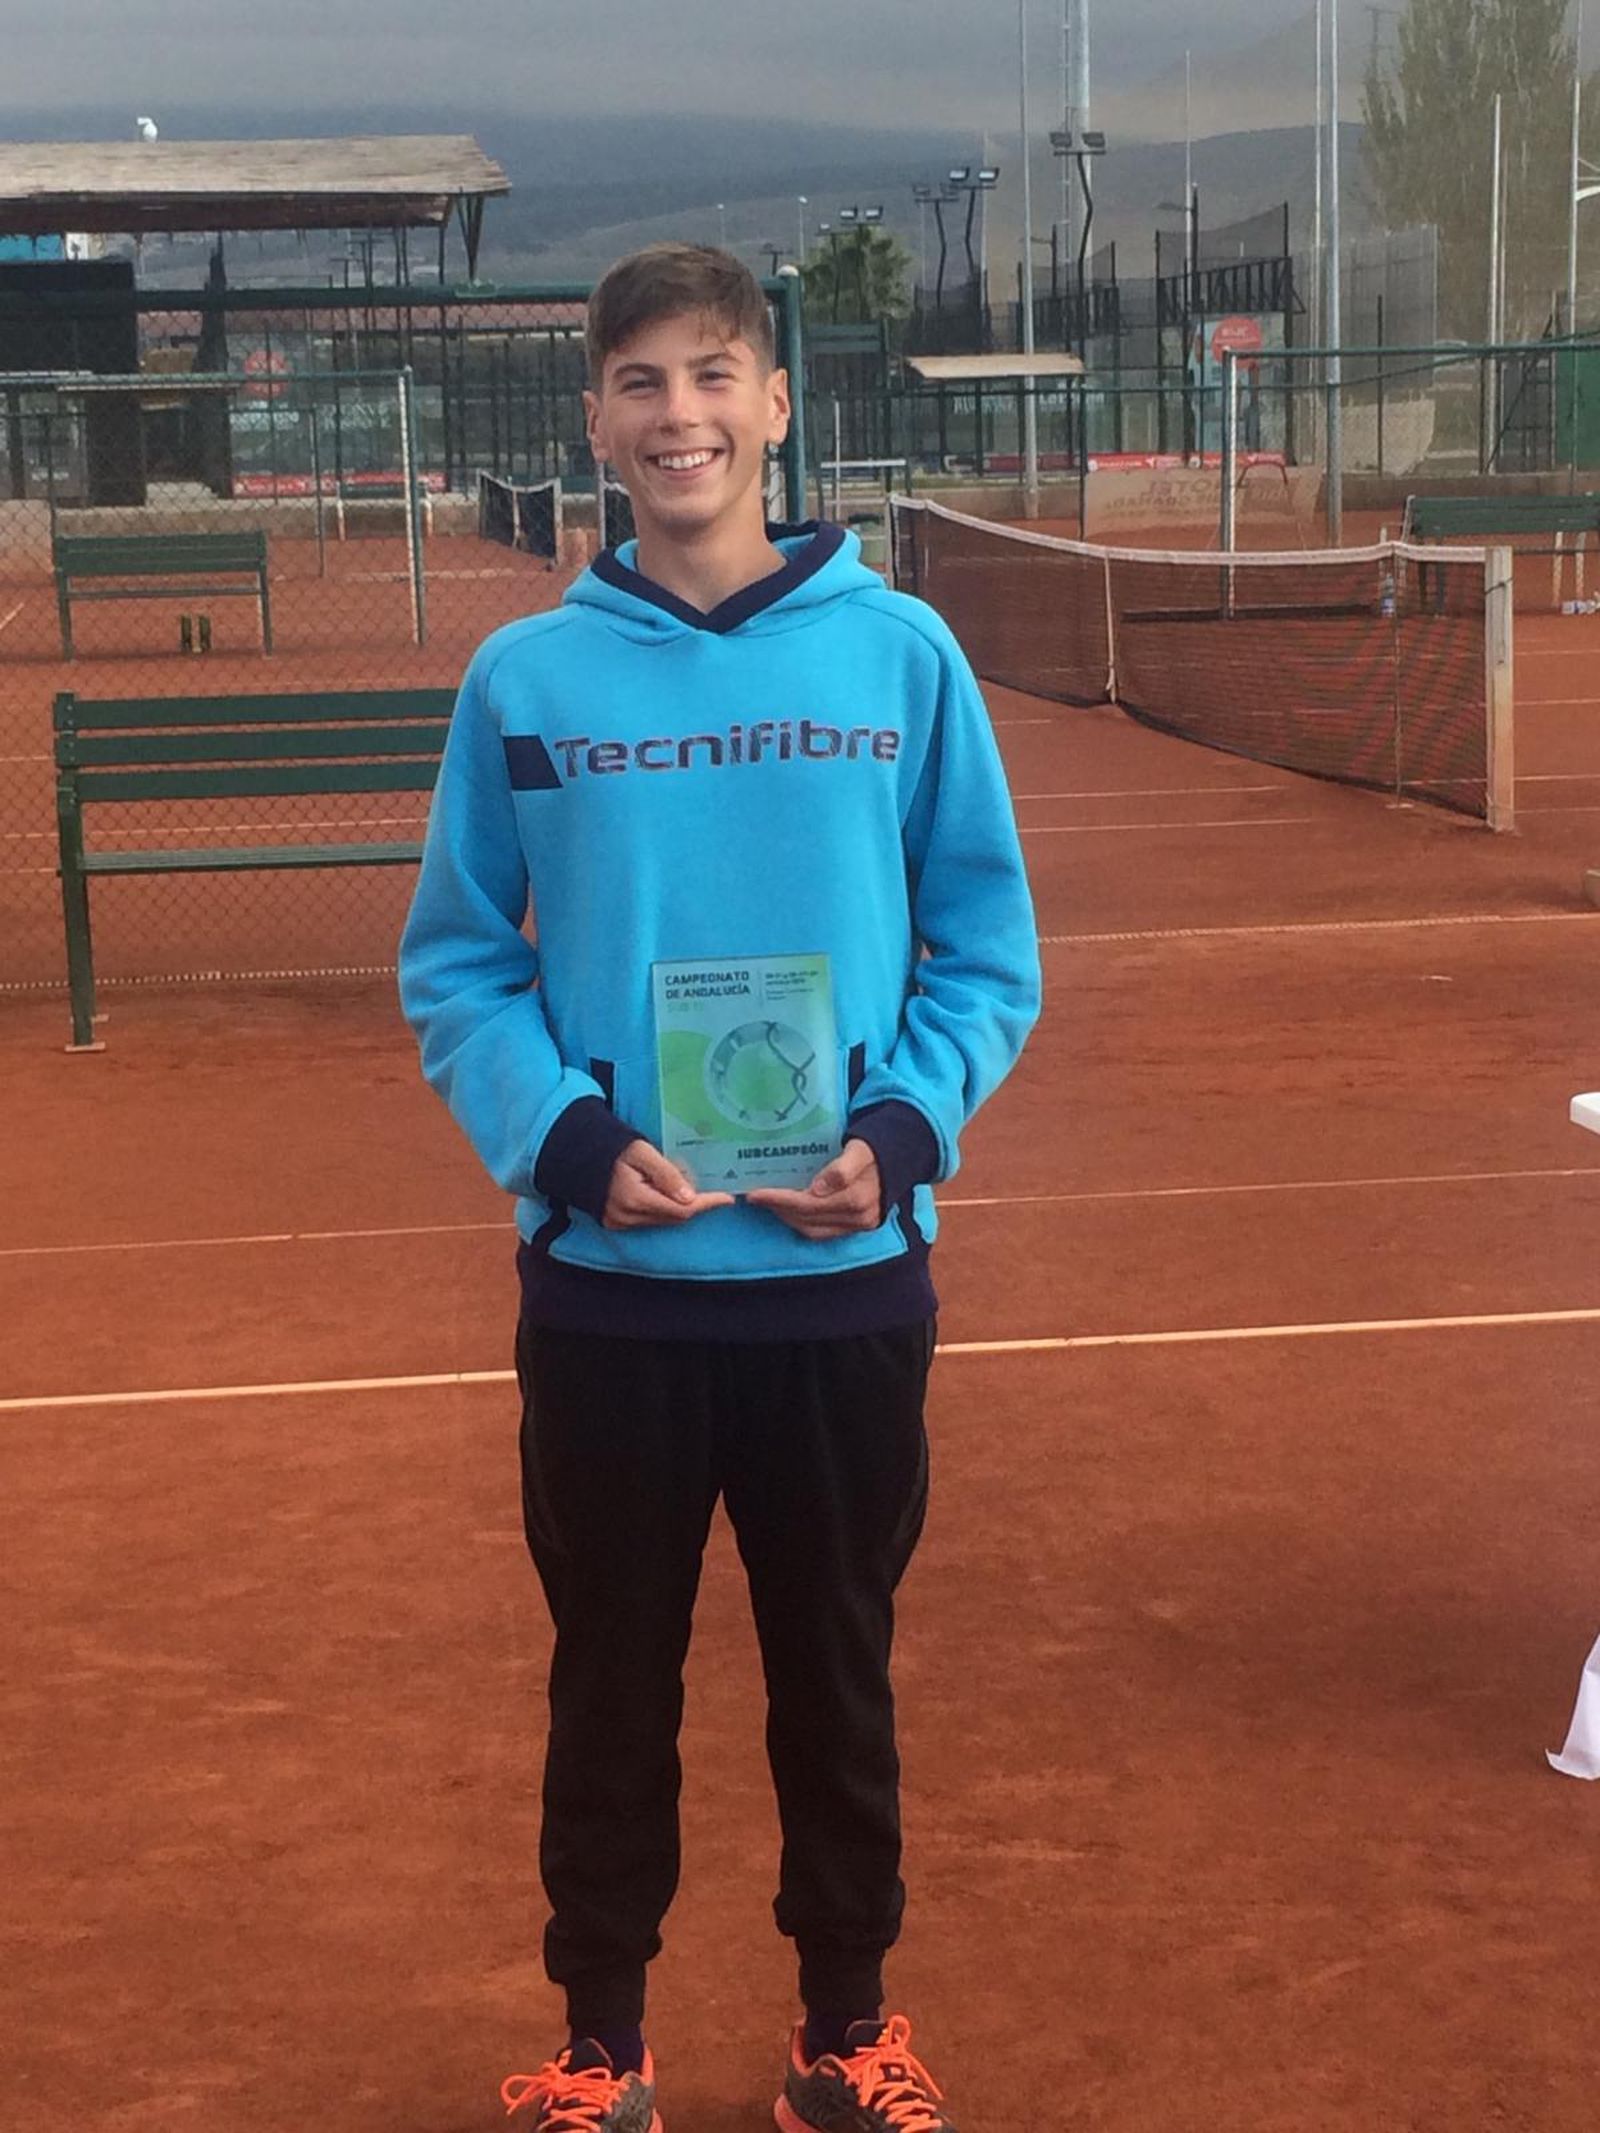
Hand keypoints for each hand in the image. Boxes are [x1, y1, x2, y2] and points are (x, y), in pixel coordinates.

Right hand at [603, 1140, 734, 1229]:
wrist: (579, 1155)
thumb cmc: (614, 1148)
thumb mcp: (642, 1152)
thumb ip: (666, 1174)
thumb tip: (690, 1197)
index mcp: (634, 1199)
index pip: (680, 1210)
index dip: (706, 1205)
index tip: (728, 1199)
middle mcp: (627, 1217)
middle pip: (674, 1218)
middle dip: (695, 1205)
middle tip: (713, 1190)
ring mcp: (620, 1223)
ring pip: (663, 1221)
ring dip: (679, 1208)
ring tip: (690, 1190)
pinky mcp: (616, 1224)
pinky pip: (649, 1221)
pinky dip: (663, 1210)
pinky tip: (669, 1196)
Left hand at [746, 1139, 882, 1239]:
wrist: (900, 1158)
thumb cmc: (874, 1150)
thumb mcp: (859, 1150)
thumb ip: (842, 1168)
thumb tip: (818, 1188)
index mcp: (856, 1199)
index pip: (808, 1204)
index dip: (780, 1200)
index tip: (755, 1193)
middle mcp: (857, 1218)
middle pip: (807, 1220)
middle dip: (778, 1209)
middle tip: (756, 1197)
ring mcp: (858, 1226)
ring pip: (813, 1230)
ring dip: (788, 1218)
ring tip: (769, 1203)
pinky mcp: (858, 1228)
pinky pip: (823, 1232)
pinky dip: (803, 1223)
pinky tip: (790, 1211)